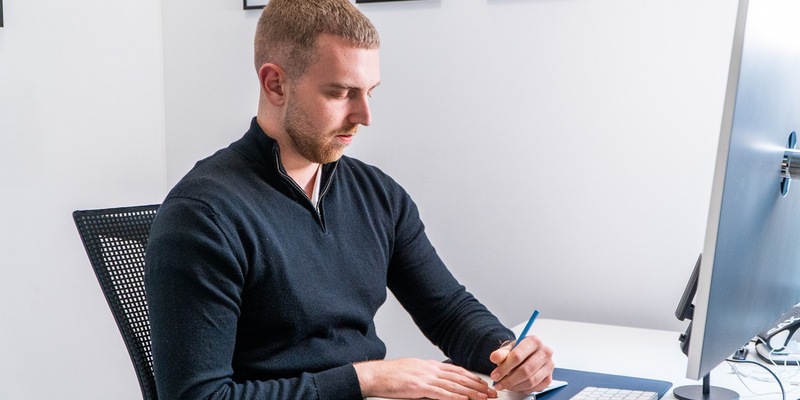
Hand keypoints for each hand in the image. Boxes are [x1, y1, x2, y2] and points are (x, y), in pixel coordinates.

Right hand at [354, 358, 498, 399]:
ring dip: (471, 392)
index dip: (472, 377)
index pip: (457, 370)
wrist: (378, 374)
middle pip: (459, 378)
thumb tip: (441, 380)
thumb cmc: (392, 374)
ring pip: (454, 386)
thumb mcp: (414, 369)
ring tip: (483, 398)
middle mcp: (431, 369)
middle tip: (490, 392)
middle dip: (477, 385)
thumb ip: (429, 374)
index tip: (483, 383)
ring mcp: (426, 378)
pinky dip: (454, 397)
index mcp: (430, 365)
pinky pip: (440, 393)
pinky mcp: (419, 388)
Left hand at [489, 336, 553, 392]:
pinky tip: (515, 386)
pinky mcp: (549, 377)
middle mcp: (545, 352)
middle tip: (499, 383)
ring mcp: (549, 366)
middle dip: (509, 380)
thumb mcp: (508, 348)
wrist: (527, 353)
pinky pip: (535, 387)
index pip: (518, 356)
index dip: (504, 368)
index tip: (495, 375)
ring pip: (531, 381)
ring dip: (515, 386)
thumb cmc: (519, 351)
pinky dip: (523, 389)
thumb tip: (494, 357)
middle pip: (525, 370)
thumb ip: (501, 353)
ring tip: (505, 386)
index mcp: (534, 341)